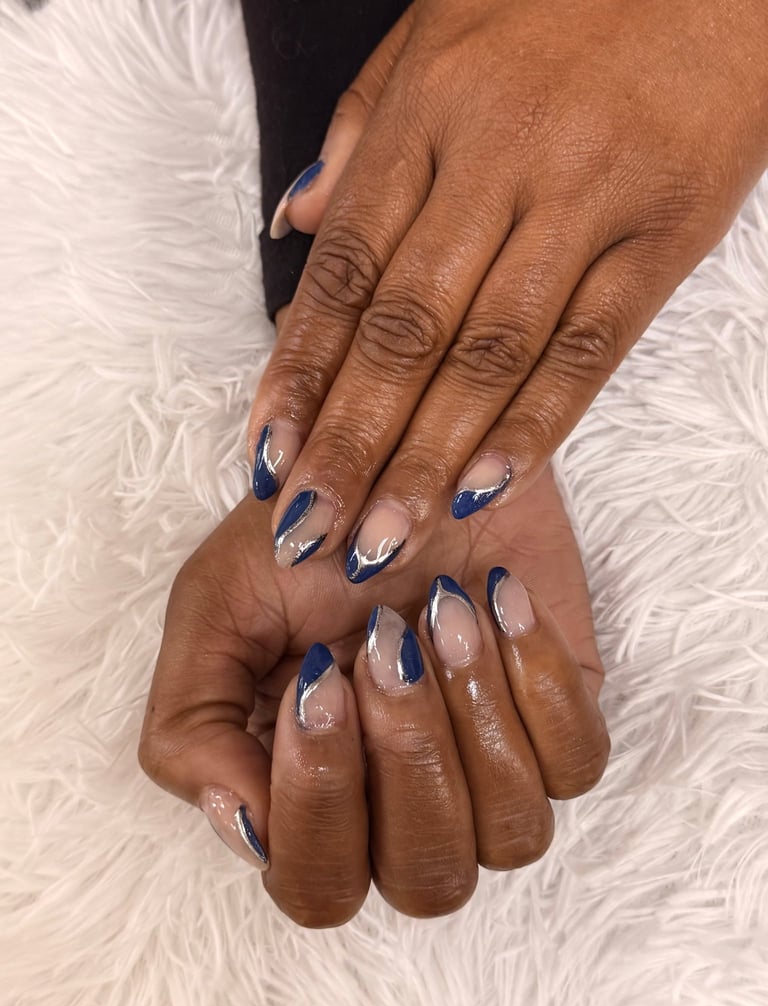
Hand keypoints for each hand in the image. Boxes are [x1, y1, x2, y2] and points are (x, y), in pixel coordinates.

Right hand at [138, 467, 608, 925]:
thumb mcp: (214, 610)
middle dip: (405, 754)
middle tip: (383, 638)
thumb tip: (246, 828)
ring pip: (512, 834)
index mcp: (311, 800)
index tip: (317, 676)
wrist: (402, 456)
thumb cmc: (310, 539)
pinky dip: (538, 679)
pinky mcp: (562, 726)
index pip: (316, 885)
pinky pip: (577, 763)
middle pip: (424, 878)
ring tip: (442, 605)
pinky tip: (498, 599)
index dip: (320, 798)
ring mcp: (493, 775)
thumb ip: (192, 727)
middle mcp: (405, 810)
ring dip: (471, 713)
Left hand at [247, 0, 767, 583]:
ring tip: (380, 537)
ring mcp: (585, 202)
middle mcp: (499, 162)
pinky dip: (536, 426)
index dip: (299, 373)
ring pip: (489, 355)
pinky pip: (592, 347)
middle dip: (348, 442)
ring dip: (428, 459)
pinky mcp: (664, 235)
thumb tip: (296, 224)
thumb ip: (362, 133)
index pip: (346, 272)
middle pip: (405, 332)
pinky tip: (486, 491)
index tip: (267, 457)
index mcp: (429, 114)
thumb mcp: (435, 32)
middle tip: (309, 529)